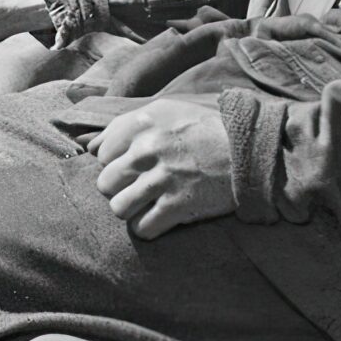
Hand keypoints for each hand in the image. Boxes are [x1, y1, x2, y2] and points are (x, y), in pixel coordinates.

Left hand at [91, 99, 235, 238]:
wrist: (249, 149)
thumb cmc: (205, 128)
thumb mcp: (165, 110)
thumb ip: (125, 125)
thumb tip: (90, 146)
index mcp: (141, 124)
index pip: (101, 153)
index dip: (115, 162)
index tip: (132, 165)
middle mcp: (147, 150)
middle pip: (105, 183)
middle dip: (119, 188)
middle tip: (139, 188)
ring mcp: (162, 179)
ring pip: (118, 208)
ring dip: (131, 210)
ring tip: (146, 204)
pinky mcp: (179, 206)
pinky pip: (142, 229)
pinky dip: (148, 228)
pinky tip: (159, 218)